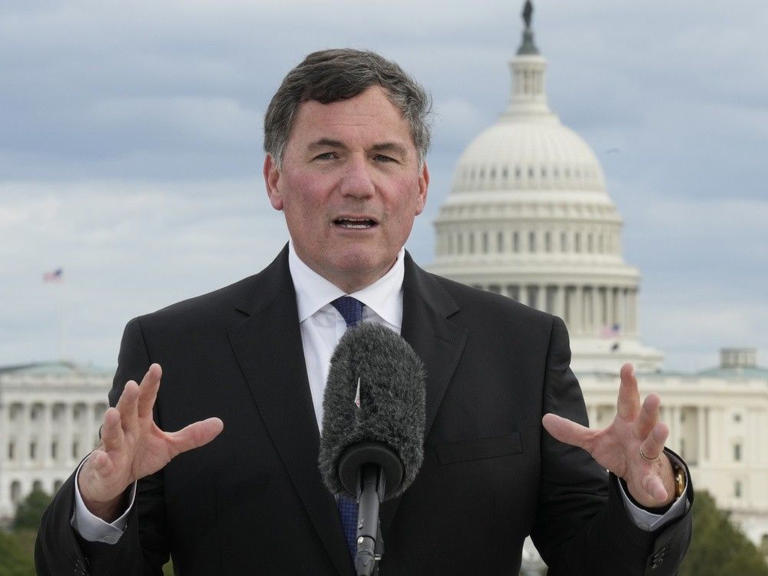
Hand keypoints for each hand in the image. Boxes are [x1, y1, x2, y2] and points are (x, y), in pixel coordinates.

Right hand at [78, 364, 223, 520]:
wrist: (113, 480)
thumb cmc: (140, 456)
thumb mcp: (169, 446)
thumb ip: (191, 435)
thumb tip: (219, 423)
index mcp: (140, 420)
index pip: (146, 398)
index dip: (150, 384)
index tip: (156, 367)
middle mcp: (125, 429)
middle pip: (127, 411)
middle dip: (129, 399)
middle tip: (132, 385)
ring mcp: (113, 447)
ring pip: (111, 434)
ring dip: (110, 424)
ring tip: (111, 413)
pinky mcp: (104, 467)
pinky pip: (101, 463)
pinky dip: (100, 461)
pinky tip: (100, 458)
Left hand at [542, 363, 675, 507]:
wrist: (640, 478)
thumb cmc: (618, 451)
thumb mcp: (594, 441)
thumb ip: (572, 431)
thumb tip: (545, 419)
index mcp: (627, 423)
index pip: (627, 400)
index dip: (628, 384)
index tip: (628, 366)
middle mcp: (640, 435)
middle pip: (645, 419)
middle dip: (649, 408)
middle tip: (654, 395)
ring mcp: (647, 456)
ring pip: (653, 445)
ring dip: (658, 437)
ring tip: (663, 428)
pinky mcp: (648, 477)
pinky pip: (653, 482)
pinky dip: (657, 487)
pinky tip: (659, 493)